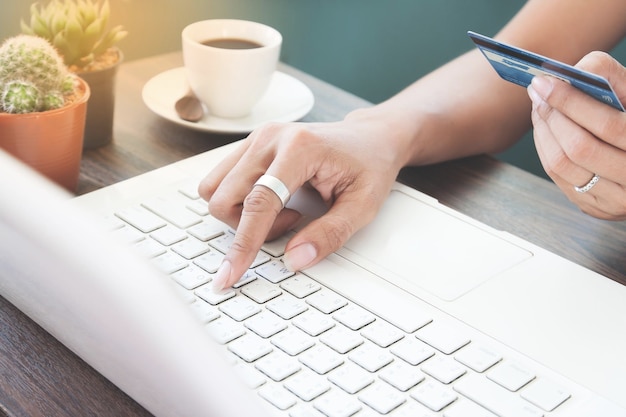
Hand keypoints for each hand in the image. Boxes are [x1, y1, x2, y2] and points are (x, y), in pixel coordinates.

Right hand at [198, 117, 405, 289]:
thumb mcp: (363, 205)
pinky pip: (221, 182)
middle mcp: (269, 138)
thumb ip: (330, 234)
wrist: (370, 138)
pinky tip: (274, 200)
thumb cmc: (369, 166)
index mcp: (299, 148)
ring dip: (243, 215)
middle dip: (251, 227)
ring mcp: (256, 138)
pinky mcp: (249, 145)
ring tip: (284, 210)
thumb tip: (294, 260)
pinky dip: (242, 202)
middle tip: (295, 221)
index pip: (258, 202)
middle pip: (225, 198)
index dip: (243, 243)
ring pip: (215, 190)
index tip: (230, 275)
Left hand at [527, 51, 625, 219]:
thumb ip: (606, 76)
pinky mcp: (595, 207)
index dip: (571, 102)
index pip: (608, 126)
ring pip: (563, 165)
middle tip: (538, 91)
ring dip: (543, 132)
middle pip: (580, 148)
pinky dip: (545, 148)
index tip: (545, 82)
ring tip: (540, 106)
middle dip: (553, 116)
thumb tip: (565, 74)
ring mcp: (616, 200)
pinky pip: (558, 177)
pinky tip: (545, 129)